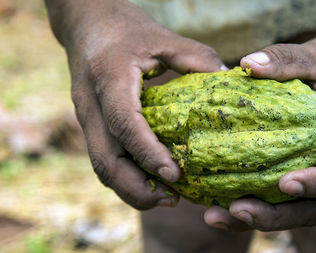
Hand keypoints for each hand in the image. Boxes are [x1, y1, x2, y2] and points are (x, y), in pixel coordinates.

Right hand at [56, 0, 224, 209]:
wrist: (86, 23)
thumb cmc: (127, 29)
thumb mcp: (164, 37)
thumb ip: (197, 58)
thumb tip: (229, 82)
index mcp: (110, 77)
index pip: (124, 123)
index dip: (148, 153)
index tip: (176, 175)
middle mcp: (90, 103)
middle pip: (104, 159)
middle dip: (136, 188)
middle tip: (173, 199)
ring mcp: (86, 117)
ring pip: (100, 166)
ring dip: (130, 189)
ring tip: (166, 199)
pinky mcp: (90, 125)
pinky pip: (103, 159)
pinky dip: (125, 177)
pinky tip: (151, 182)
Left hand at [204, 32, 315, 230]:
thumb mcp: (314, 55)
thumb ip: (286, 59)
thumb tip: (247, 64)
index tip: (286, 183)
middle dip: (278, 216)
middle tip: (238, 210)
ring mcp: (315, 173)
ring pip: (294, 211)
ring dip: (258, 219)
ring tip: (215, 216)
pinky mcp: (295, 171)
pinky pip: (276, 197)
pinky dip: (249, 203)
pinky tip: (214, 202)